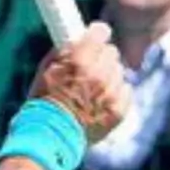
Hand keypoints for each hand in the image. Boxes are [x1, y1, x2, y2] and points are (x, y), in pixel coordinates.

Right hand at [30, 22, 130, 143]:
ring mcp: (111, 93)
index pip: (101, 32)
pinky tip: (101, 101)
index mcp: (80, 60)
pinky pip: (126, 90)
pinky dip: (116, 93)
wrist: (50, 137)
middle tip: (90, 67)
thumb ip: (66, 50)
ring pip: (119, 71)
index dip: (97, 35)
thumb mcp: (47, 68)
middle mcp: (99, 74)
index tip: (95, 38)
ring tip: (93, 89)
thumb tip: (79, 37)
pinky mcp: (119, 109)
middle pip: (112, 52)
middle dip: (101, 57)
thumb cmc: (44, 102)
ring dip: (108, 76)